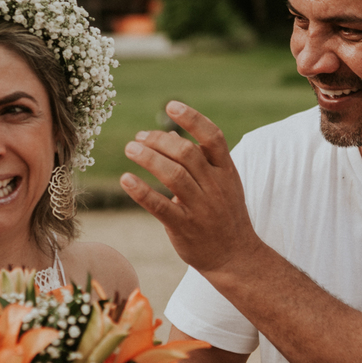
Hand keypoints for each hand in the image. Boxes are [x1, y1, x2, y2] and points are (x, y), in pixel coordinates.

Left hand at [121, 101, 261, 274]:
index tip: (171, 106)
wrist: (235, 256)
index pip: (213, 137)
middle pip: (187, 153)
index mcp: (226, 172)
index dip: (192, 118)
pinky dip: (142, 191)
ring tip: (130, 149)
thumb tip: (169, 134)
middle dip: (160, 140)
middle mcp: (215, 187)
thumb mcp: (222, 184)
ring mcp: (201, 207)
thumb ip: (200, 161)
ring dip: (149, 159)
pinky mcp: (184, 227)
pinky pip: (160, 206)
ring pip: (174, 176)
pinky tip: (126, 179)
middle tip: (139, 138)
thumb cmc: (223, 215)